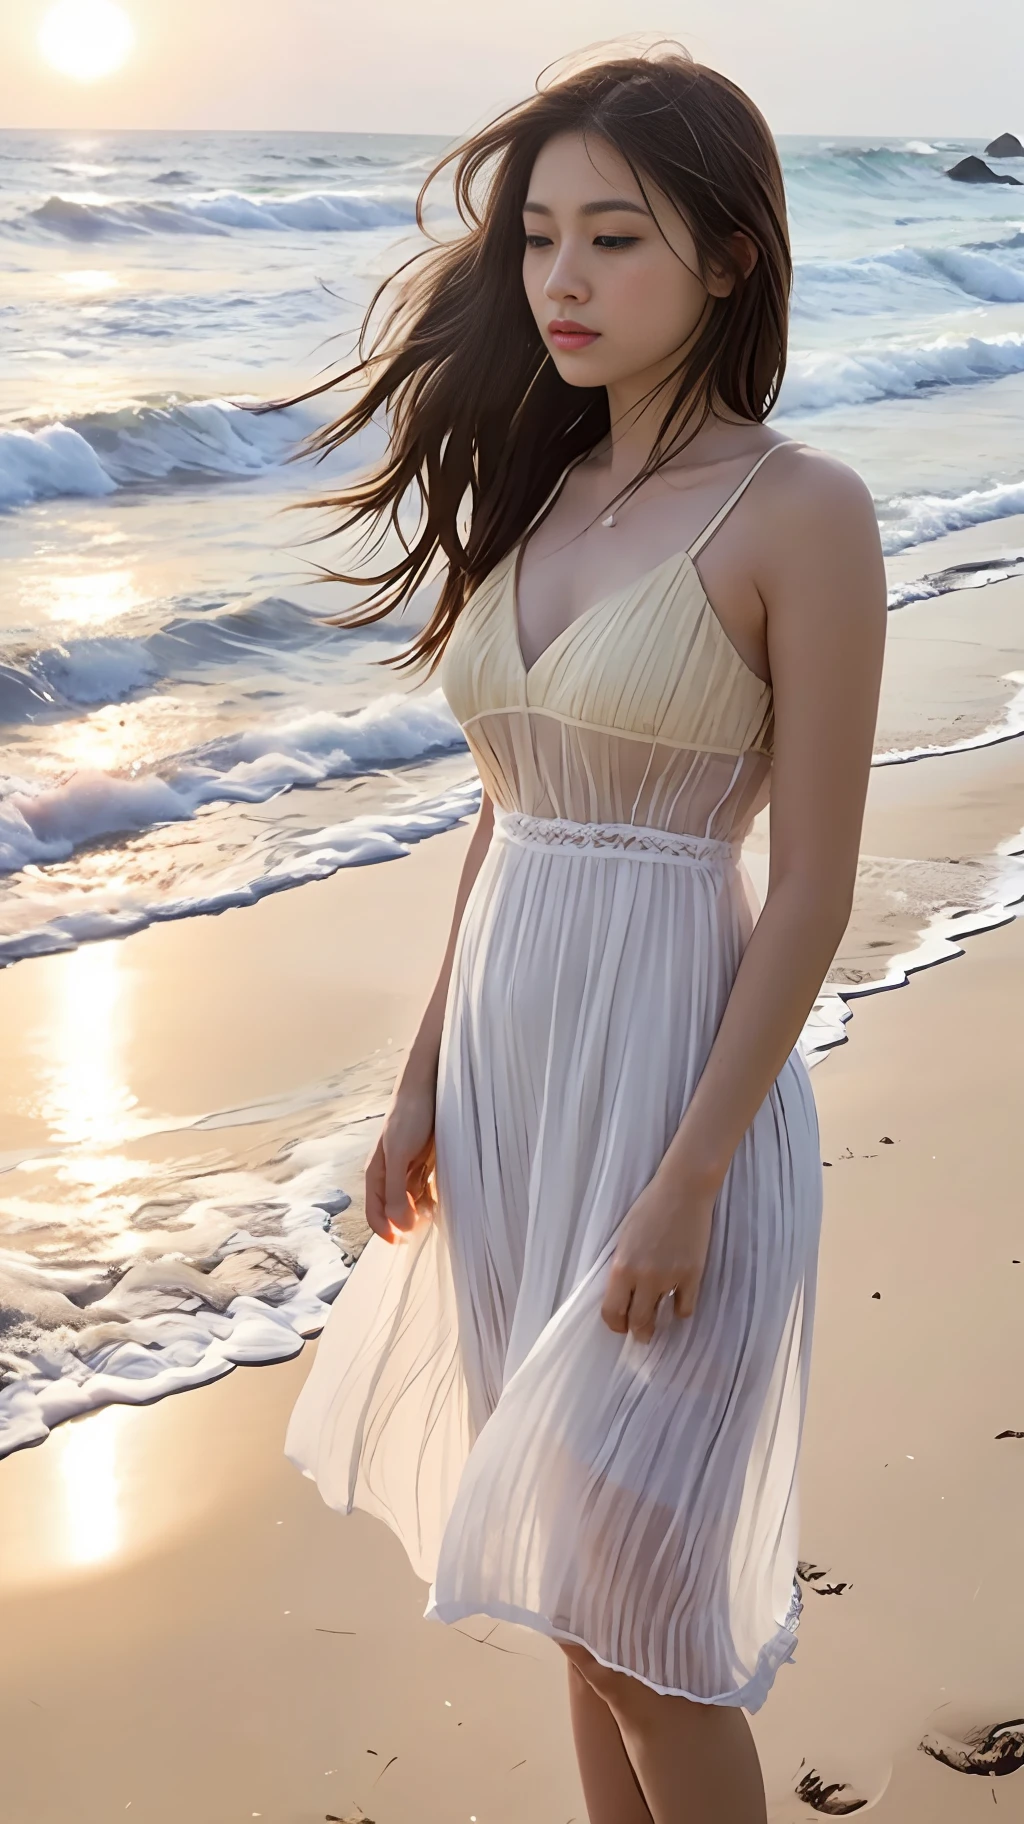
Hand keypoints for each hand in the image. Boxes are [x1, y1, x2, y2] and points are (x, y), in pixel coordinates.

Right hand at [364, 1079, 437, 1243]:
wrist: (427, 1088)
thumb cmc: (408, 1118)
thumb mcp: (399, 1155)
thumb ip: (396, 1191)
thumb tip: (398, 1226)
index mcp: (376, 1174)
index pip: (374, 1213)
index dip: (386, 1232)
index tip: (405, 1243)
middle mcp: (389, 1175)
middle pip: (393, 1211)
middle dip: (407, 1223)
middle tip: (427, 1226)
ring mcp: (406, 1169)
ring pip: (410, 1202)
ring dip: (421, 1212)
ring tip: (437, 1211)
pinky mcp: (422, 1163)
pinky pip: (423, 1189)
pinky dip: (430, 1198)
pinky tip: (441, 1199)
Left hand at [601, 1169, 717, 1343]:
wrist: (682, 1190)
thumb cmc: (649, 1207)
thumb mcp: (624, 1238)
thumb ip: (622, 1267)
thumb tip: (623, 1294)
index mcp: (621, 1266)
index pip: (612, 1311)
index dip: (615, 1324)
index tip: (620, 1324)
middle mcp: (644, 1276)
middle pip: (638, 1321)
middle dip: (637, 1332)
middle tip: (640, 1334)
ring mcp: (670, 1277)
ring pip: (661, 1318)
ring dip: (658, 1324)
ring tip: (657, 1324)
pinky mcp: (693, 1275)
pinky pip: (685, 1308)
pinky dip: (681, 1309)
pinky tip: (678, 1303)